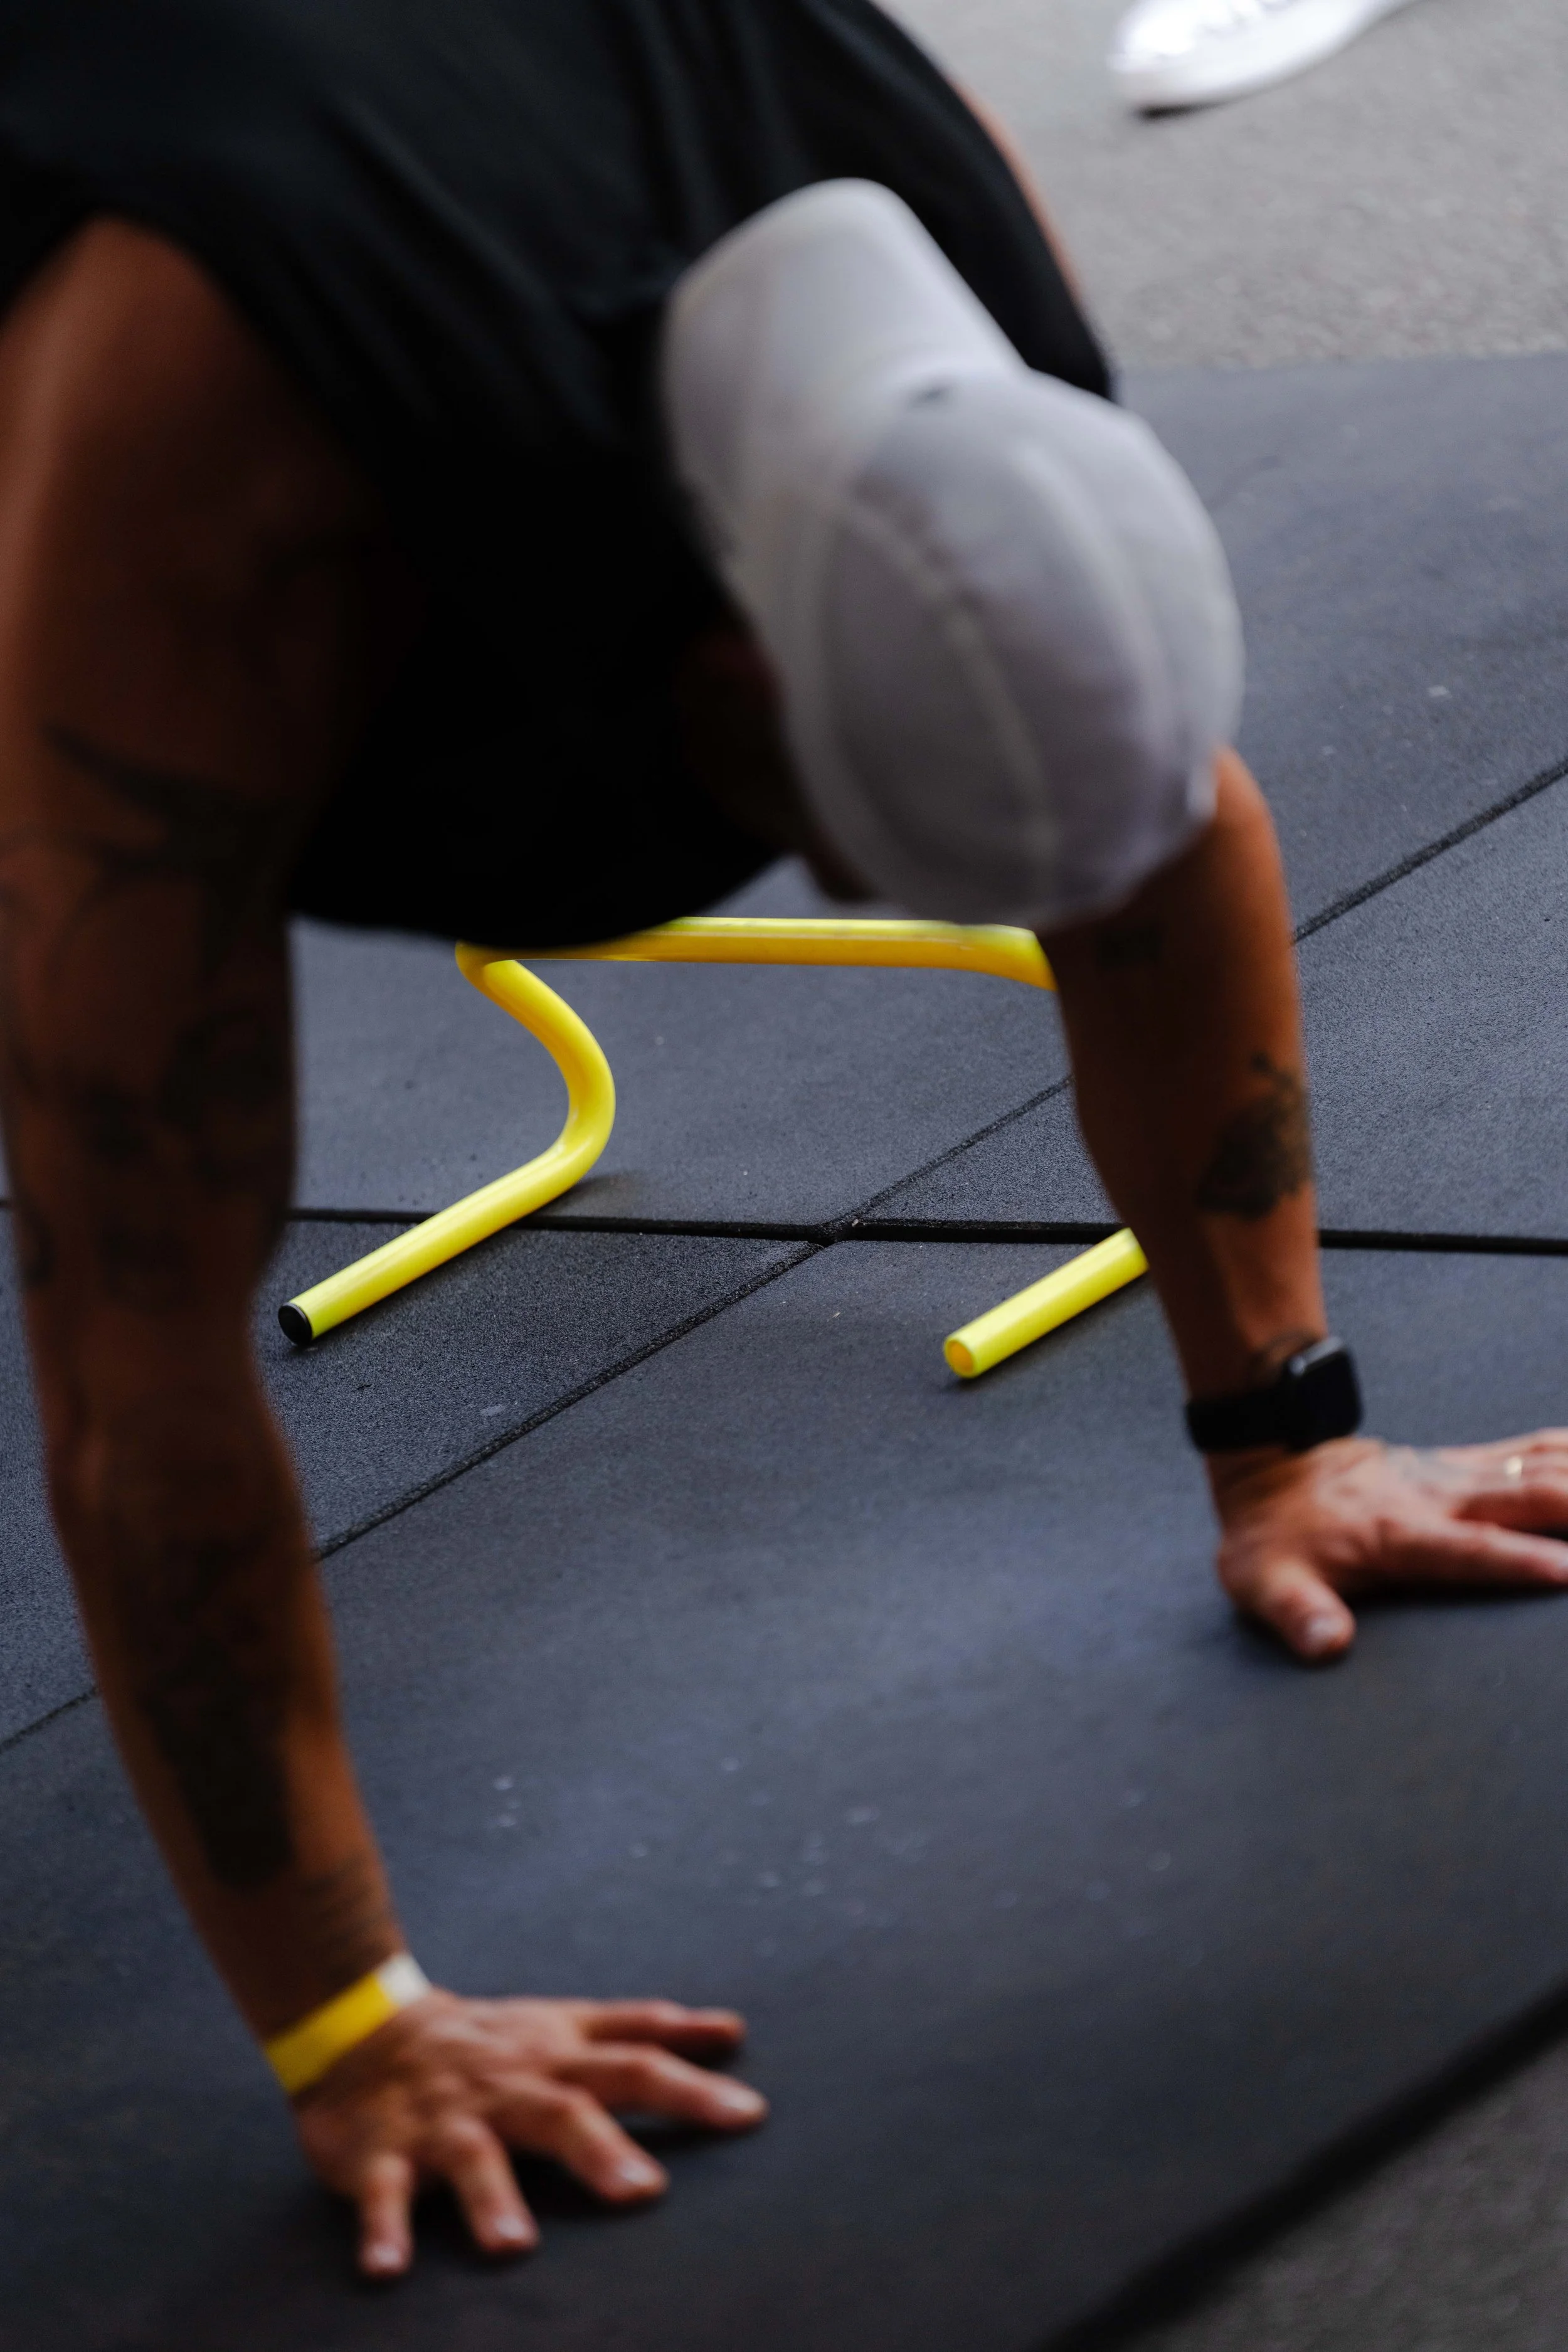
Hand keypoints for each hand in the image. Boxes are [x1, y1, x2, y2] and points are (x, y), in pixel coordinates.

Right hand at [293, 1991, 765, 2275]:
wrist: (365, 2029)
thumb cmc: (490, 2041)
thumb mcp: (568, 2024)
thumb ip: (647, 2028)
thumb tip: (731, 2030)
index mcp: (555, 2059)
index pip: (634, 2066)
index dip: (691, 2088)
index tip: (749, 2114)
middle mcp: (507, 2088)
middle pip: (561, 2112)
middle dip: (601, 2149)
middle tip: (645, 2191)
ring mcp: (444, 2123)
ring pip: (473, 2157)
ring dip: (493, 2200)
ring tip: (515, 2247)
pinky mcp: (381, 2154)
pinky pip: (383, 2194)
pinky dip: (384, 2228)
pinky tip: (388, 2268)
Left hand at [1212, 1431, 1567, 1660]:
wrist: (1268, 1466)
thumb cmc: (1273, 1538)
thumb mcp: (1264, 1583)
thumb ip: (1299, 1614)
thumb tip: (1326, 1645)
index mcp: (1400, 1534)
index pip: (1472, 1550)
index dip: (1521, 1562)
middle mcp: (1438, 1498)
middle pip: (1528, 1498)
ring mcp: (1455, 1475)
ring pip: (1538, 1467)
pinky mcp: (1462, 1463)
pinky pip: (1530, 1450)